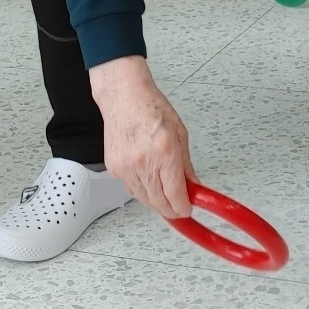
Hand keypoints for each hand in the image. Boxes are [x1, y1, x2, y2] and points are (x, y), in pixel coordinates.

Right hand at [89, 55, 196, 219]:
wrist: (124, 98)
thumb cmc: (151, 108)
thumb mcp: (180, 134)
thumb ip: (186, 165)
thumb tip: (193, 185)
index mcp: (164, 153)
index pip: (175, 195)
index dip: (183, 208)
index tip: (188, 209)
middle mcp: (144, 163)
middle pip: (159, 203)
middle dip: (171, 209)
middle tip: (179, 208)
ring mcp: (126, 168)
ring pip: (144, 199)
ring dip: (156, 202)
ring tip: (165, 194)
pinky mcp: (114, 169)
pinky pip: (131, 189)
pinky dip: (142, 191)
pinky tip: (149, 182)